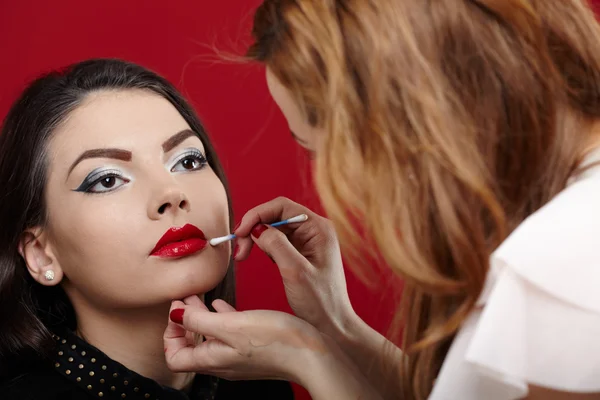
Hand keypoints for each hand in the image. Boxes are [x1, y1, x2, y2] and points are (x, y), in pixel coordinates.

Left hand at [163, 297, 326, 382]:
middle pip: (191, 347)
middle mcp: (223, 363)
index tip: (177, 310)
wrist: (311, 354)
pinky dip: (222, 319)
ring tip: (200, 299)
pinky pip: (229, 335)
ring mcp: (239, 358)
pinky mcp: (254, 350)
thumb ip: (199, 321)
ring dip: (201, 319)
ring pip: (210, 339)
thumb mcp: (230, 326)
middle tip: (184, 299)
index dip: (170, 333)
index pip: (175, 357)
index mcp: (213, 360)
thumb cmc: (274, 340)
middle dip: (184, 322)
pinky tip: (224, 305)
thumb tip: (174, 315)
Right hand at [234, 197, 355, 338]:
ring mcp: (307, 242)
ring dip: (255, 239)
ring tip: (243, 256)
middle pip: (275, 216)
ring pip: (273, 229)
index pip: (282, 207)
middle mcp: (314, 230)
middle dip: (254, 228)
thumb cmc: (321, 302)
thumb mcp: (295, 272)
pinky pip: (276, 241)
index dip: (257, 214)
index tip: (240, 232)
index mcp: (319, 228)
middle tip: (239, 250)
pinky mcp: (300, 254)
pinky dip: (262, 248)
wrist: (332, 327)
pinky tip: (258, 259)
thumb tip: (257, 229)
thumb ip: (277, 245)